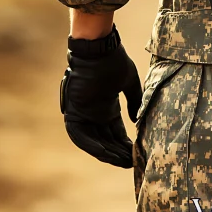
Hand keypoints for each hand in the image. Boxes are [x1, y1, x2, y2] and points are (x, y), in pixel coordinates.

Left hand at [60, 25, 142, 167]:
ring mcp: (83, 113)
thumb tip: (137, 120)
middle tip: (131, 162)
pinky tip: (103, 152)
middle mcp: (94, 113)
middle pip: (105, 140)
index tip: (137, 154)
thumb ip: (134, 102)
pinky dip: (90, 144)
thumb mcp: (129, 83)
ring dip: (105, 152)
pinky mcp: (73, 111)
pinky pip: (78, 134)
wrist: (99, 48)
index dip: (125, 145)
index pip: (115, 133)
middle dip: (118, 153)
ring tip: (119, 161)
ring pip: (92, 140)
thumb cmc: (114, 61)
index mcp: (106, 107)